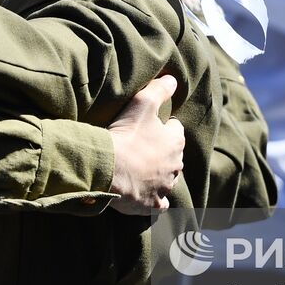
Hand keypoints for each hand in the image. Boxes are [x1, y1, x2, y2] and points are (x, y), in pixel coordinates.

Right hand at [107, 75, 184, 214]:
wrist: (108, 167)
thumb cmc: (126, 134)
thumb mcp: (143, 103)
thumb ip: (160, 89)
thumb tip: (173, 79)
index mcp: (176, 142)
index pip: (175, 130)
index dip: (162, 126)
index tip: (147, 126)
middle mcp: (176, 166)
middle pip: (172, 156)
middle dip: (161, 152)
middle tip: (141, 147)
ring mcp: (165, 187)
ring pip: (167, 180)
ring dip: (158, 176)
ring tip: (140, 170)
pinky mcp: (152, 204)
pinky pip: (159, 204)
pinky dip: (154, 200)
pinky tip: (145, 195)